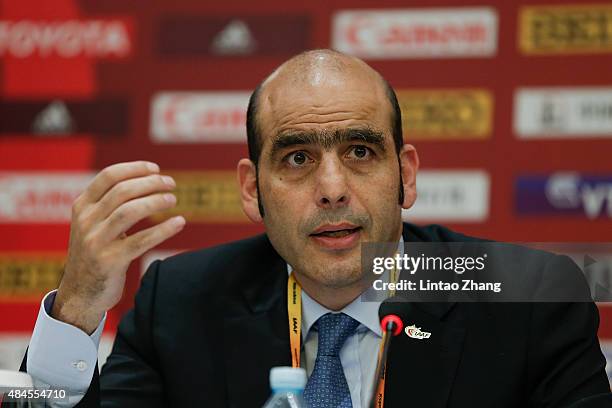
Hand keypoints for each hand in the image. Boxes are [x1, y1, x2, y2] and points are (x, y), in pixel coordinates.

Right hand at [51, 161, 184, 333]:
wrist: (81, 293)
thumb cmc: (95, 252)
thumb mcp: (93, 223)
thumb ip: (110, 203)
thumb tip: (147, 180)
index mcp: (82, 206)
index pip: (108, 176)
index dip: (134, 169)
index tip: (156, 169)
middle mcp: (86, 221)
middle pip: (122, 191)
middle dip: (150, 183)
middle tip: (171, 184)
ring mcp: (96, 241)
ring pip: (129, 212)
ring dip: (155, 202)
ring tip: (173, 200)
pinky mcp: (110, 261)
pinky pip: (141, 240)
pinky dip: (163, 229)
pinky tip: (179, 222)